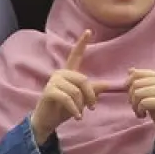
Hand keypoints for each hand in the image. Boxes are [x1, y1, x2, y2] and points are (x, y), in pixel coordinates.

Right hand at [30, 30, 106, 144]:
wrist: (47, 122)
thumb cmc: (65, 110)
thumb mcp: (82, 100)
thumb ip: (93, 91)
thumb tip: (107, 84)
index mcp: (69, 73)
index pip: (76, 55)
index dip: (82, 43)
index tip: (89, 31)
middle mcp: (60, 74)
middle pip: (83, 80)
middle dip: (90, 96)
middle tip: (92, 107)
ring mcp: (53, 81)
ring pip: (76, 91)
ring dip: (81, 105)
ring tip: (80, 112)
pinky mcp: (49, 91)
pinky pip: (68, 98)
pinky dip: (75, 109)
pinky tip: (77, 117)